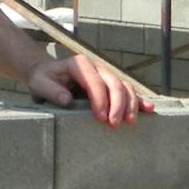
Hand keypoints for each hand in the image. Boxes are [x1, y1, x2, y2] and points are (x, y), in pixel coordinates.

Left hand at [27, 53, 154, 126]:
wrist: (47, 76)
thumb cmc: (43, 81)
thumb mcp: (39, 84)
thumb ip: (51, 91)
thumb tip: (67, 100)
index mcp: (80, 64)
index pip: (94, 81)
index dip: (100, 99)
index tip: (100, 118)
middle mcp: (96, 66)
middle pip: (114, 83)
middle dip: (117, 104)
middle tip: (115, 124)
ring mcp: (106, 75)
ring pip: (124, 87)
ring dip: (130, 104)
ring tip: (129, 122)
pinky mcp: (111, 85)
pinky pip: (129, 91)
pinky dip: (139, 100)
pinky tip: (148, 109)